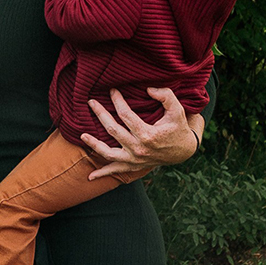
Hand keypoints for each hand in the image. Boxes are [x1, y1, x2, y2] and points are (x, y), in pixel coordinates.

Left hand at [80, 87, 201, 179]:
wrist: (183, 151)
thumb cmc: (177, 128)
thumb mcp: (177, 111)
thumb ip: (166, 96)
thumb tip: (149, 89)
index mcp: (148, 135)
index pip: (125, 115)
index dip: (117, 100)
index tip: (111, 90)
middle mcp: (139, 149)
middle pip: (112, 130)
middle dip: (100, 114)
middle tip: (91, 102)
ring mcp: (135, 160)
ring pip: (109, 153)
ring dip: (94, 144)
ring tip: (82, 134)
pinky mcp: (134, 166)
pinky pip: (115, 171)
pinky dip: (102, 173)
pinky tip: (90, 176)